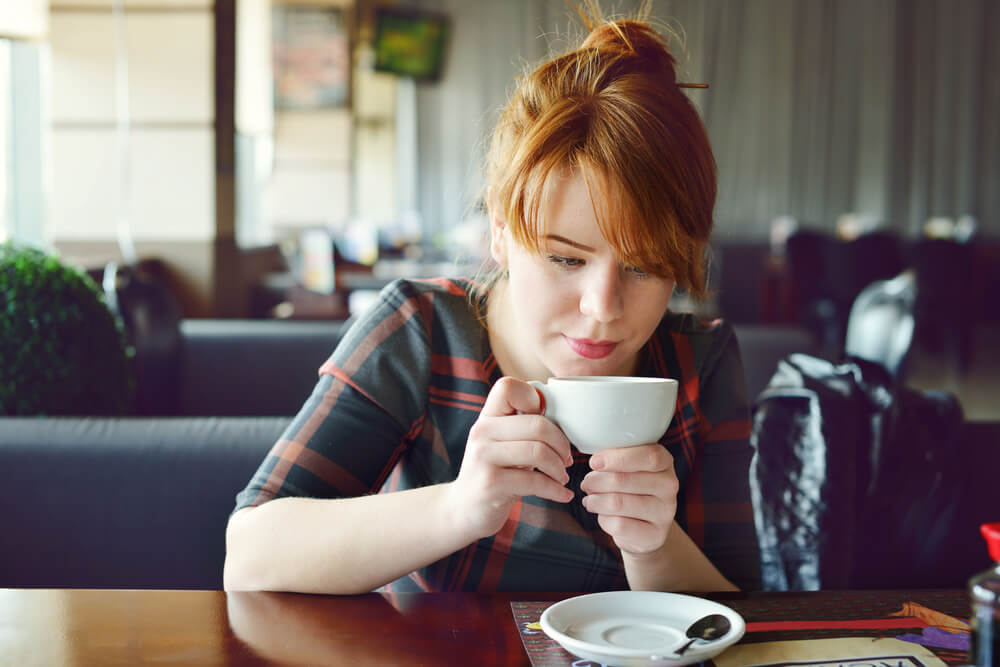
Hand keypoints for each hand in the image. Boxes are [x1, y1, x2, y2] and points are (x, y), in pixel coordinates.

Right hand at [450, 377, 573, 539]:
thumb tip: (564, 412)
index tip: (546, 423)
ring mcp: (483, 458)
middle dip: (562, 444)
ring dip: (559, 468)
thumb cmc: (495, 472)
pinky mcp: (491, 484)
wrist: (463, 509)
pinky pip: (535, 482)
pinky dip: (556, 490)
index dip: (534, 398)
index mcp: (487, 417)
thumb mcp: (502, 443)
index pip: (508, 386)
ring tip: (561, 477)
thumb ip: (523, 425)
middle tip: (565, 459)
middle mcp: (482, 432)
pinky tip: (562, 495)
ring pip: (539, 452)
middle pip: (537, 425)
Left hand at [579, 444, 678, 554]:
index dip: (617, 458)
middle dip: (596, 481)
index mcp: (665, 462)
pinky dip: (603, 519)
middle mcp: (669, 486)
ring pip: (617, 503)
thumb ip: (617, 457)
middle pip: (623, 479)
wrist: (647, 527)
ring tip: (590, 499)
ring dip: (595, 500)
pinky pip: (618, 524)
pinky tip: (602, 515)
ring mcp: (665, 512)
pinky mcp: (655, 534)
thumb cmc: (633, 488)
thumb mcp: (631, 467)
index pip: (649, 456)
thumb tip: (596, 461)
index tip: (595, 462)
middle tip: (587, 483)